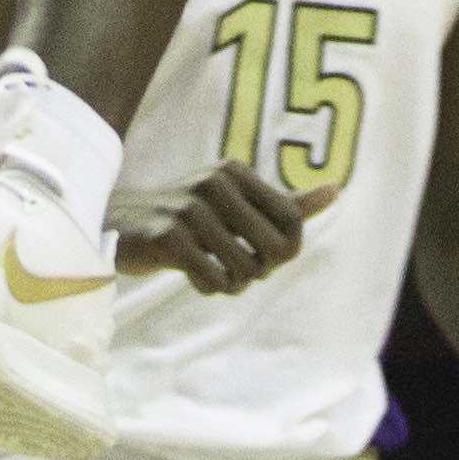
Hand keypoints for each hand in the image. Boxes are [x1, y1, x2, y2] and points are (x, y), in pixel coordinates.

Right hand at [115, 163, 338, 293]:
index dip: (287, 250)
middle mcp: (215, 182)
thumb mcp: (236, 201)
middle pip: (274, 249)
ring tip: (217, 273)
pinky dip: (210, 288)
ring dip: (234, 283)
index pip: (293, 220)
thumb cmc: (188, 216)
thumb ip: (286, 202)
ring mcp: (189, 209)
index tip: (265, 257)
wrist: (120, 223)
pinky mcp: (168, 237)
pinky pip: (212, 280)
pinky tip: (196, 277)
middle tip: (240, 269)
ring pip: (243, 270)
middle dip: (262, 270)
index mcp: (236, 172)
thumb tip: (337, 189)